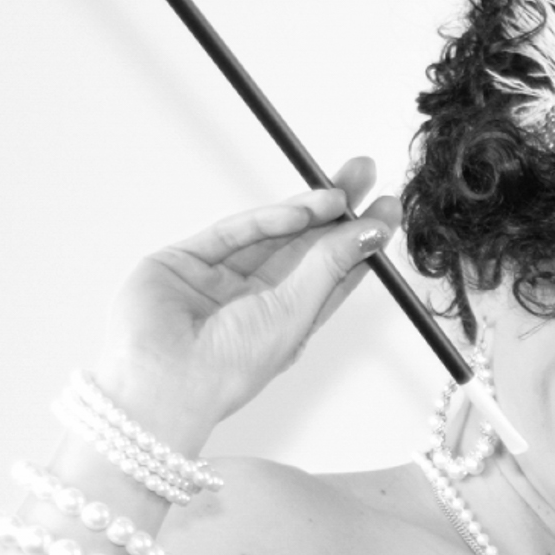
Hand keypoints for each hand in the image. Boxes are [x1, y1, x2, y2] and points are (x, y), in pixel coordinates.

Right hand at [91, 158, 402, 450]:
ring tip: (343, 189)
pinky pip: (234, 233)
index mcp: (287, 321)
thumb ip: (331, 266)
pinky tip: (304, 208)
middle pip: (305, 244)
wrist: (166, 381)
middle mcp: (254, 298)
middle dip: (336, 210)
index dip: (359, 240)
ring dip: (308, 208)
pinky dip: (269, 218)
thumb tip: (372, 231)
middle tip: (366, 173)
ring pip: (271, 232)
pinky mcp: (185, 260)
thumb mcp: (296, 312)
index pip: (332, 272)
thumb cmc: (233, 366)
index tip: (388, 210)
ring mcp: (218, 277)